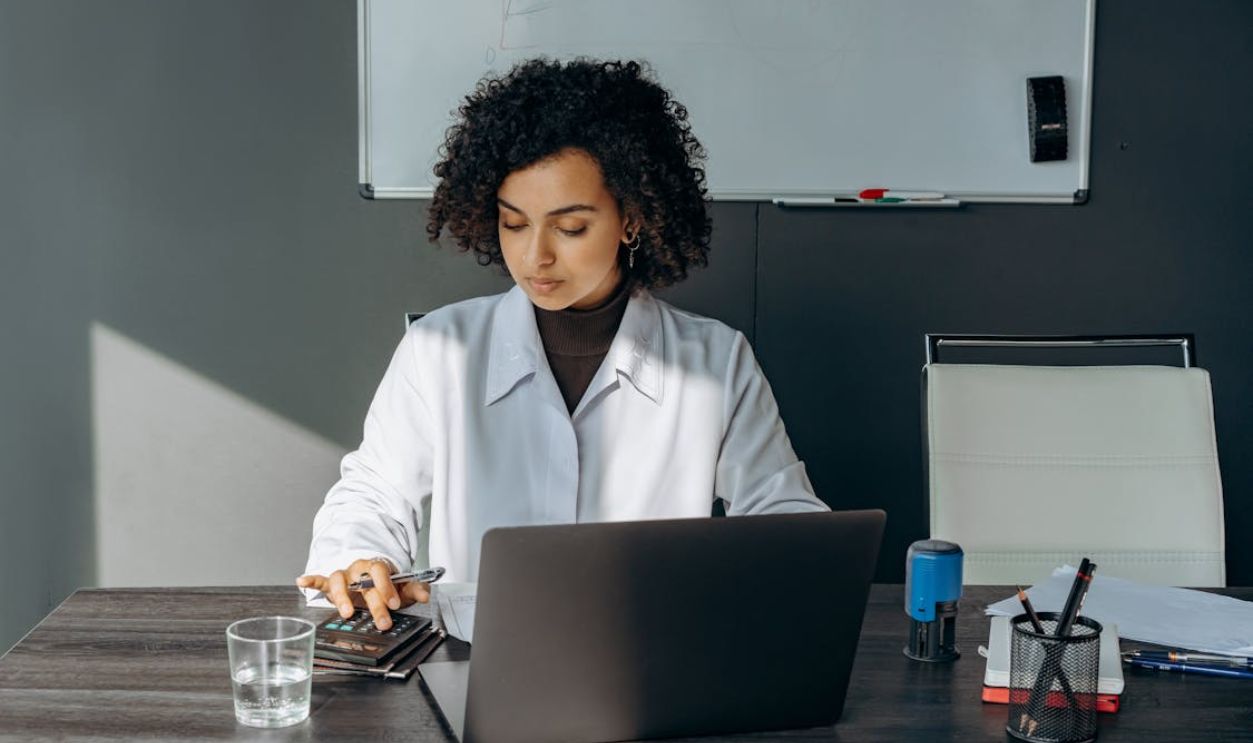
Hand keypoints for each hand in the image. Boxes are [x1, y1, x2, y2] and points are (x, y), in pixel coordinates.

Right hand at [296, 558, 431, 630]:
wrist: (373, 580)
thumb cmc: (387, 585)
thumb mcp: (404, 588)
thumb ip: (416, 589)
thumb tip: (426, 595)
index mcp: (378, 567)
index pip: (381, 572)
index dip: (387, 586)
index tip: (394, 603)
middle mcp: (360, 569)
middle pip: (363, 582)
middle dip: (374, 604)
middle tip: (382, 621)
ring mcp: (345, 576)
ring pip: (338, 580)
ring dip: (342, 596)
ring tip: (347, 613)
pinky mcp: (331, 585)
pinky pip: (320, 580)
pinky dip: (311, 580)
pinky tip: (302, 581)